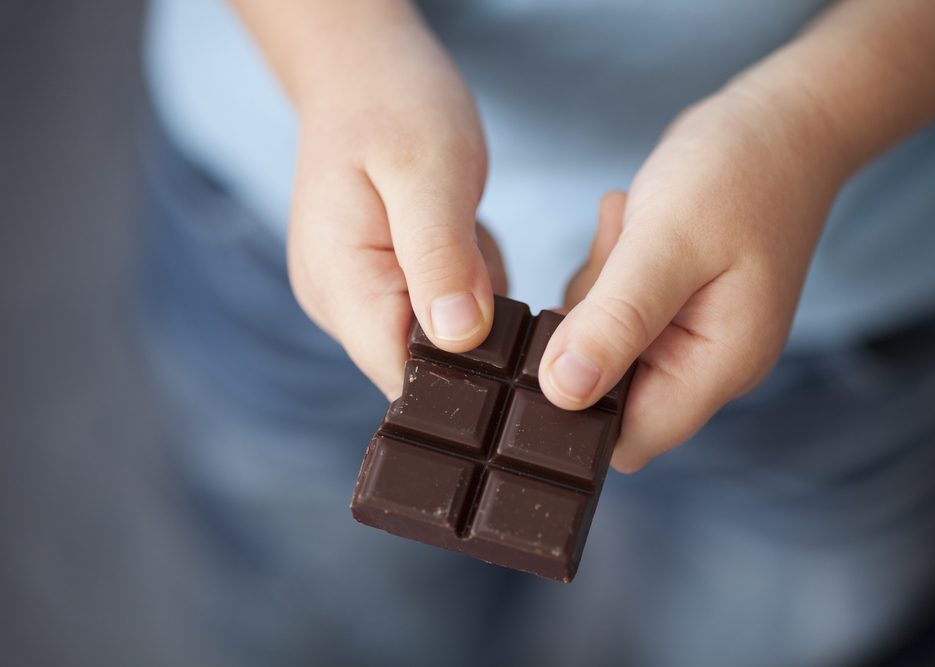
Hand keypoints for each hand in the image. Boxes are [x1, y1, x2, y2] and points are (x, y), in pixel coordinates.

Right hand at [283, 8, 500, 398]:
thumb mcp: (430, 171)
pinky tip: (456, 236)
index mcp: (340, 283)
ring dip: (471, 298)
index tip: (505, 321)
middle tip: (476, 246)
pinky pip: (435, 312)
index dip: (465, 368)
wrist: (361, 72)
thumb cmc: (394, 106)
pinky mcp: (372, 287)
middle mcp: (335, 305)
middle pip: (423, 364)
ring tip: (461, 229)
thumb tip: (461, 337)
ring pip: (437, 339)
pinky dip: (462, 282)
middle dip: (474, 326)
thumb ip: (442, 256)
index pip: (404, 375)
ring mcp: (350, 298)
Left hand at [550, 87, 847, 471]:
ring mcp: (689, 335)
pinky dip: (607, 269)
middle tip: (613, 259)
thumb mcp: (667, 244)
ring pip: (602, 345)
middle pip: (608, 391)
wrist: (782, 121)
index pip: (630, 439)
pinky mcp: (672, 307)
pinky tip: (629, 222)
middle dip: (588, 329)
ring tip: (628, 229)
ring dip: (596, 289)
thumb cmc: (736, 174)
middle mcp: (705, 364)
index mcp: (718, 366)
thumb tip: (561, 393)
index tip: (556, 339)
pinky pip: (612, 308)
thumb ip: (616, 321)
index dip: (579, 409)